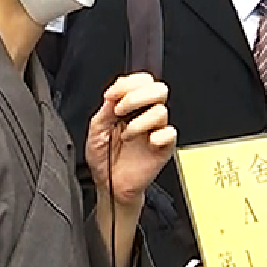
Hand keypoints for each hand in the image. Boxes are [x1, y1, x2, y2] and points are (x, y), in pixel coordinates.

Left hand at [85, 73, 176, 204]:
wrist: (110, 185)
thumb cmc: (104, 159)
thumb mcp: (96, 131)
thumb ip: (105, 110)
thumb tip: (114, 93)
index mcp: (130, 106)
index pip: (140, 81)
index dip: (127, 84)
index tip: (111, 96)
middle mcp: (145, 115)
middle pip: (158, 89)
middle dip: (137, 96)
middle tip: (120, 109)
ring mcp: (156, 130)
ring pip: (161, 111)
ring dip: (139, 121)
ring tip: (126, 135)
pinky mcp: (164, 147)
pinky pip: (170, 133)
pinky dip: (158, 136)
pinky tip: (146, 143)